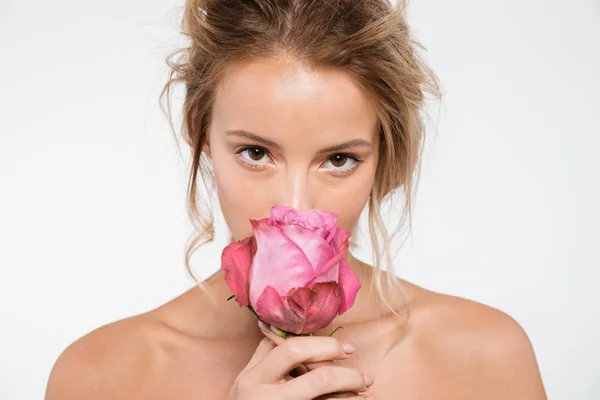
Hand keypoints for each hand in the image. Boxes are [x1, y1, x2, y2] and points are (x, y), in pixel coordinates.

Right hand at [227, 329, 373, 399]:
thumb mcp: (244, 381)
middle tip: (365, 378)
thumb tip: (284, 330)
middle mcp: (267, 398)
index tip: (346, 349)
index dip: (324, 346)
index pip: (293, 351)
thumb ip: (263, 355)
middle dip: (348, 376)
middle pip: (318, 380)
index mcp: (255, 378)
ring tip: (369, 396)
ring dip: (353, 399)